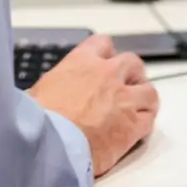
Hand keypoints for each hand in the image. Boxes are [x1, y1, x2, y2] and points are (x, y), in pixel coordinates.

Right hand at [27, 34, 159, 175]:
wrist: (50, 142)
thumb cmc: (38, 118)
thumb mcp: (39, 90)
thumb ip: (54, 86)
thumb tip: (47, 95)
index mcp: (82, 61)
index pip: (103, 44)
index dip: (106, 55)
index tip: (105, 64)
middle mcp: (107, 74)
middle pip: (133, 64)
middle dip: (131, 75)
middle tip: (125, 88)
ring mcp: (124, 99)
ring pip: (149, 91)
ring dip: (144, 99)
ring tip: (137, 110)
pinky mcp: (132, 125)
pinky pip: (149, 119)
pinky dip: (145, 124)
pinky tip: (136, 132)